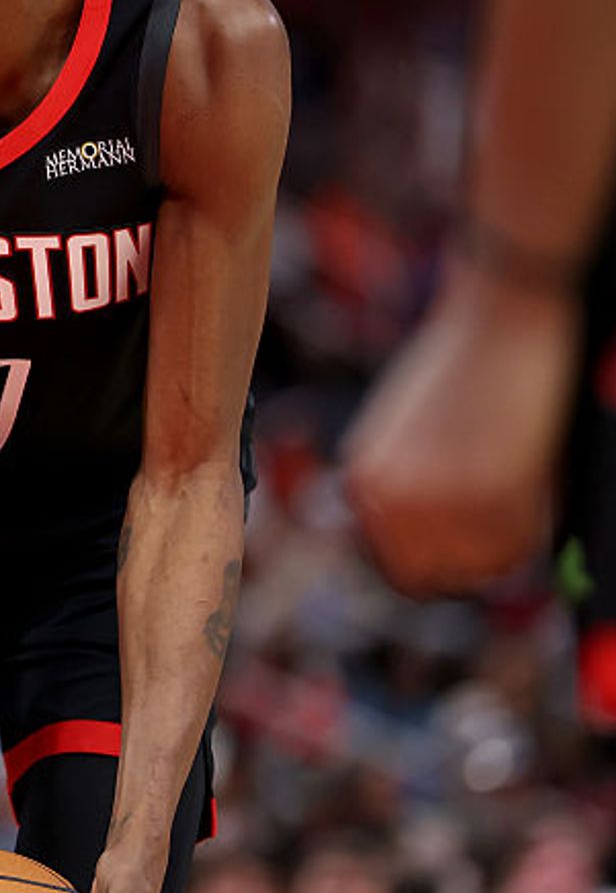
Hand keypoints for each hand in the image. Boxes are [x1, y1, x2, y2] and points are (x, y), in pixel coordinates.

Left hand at [343, 267, 579, 594]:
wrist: (497, 313)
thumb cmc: (457, 364)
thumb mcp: (402, 431)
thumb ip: (400, 484)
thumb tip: (416, 539)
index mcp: (364, 477)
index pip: (392, 563)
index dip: (434, 561)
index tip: (463, 543)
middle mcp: (388, 495)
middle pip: (427, 579)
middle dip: (465, 562)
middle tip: (494, 526)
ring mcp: (436, 497)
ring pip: (475, 572)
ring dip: (499, 547)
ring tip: (510, 494)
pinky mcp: (490, 491)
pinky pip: (515, 550)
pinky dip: (529, 530)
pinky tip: (527, 485)